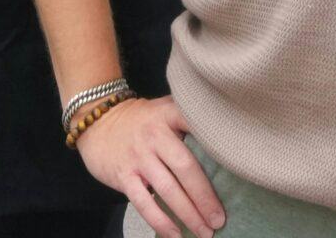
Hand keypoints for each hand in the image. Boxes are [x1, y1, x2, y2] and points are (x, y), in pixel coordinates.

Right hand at [76, 96, 223, 237]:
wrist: (97, 121)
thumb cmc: (141, 120)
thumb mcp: (165, 110)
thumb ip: (189, 122)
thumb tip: (224, 150)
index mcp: (171, 114)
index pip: (198, 127)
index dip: (218, 145)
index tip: (238, 167)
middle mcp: (155, 134)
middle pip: (186, 168)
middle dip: (205, 197)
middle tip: (220, 219)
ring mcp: (138, 156)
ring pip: (168, 189)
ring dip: (188, 214)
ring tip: (205, 232)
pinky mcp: (123, 175)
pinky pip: (144, 203)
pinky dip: (161, 221)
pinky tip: (176, 235)